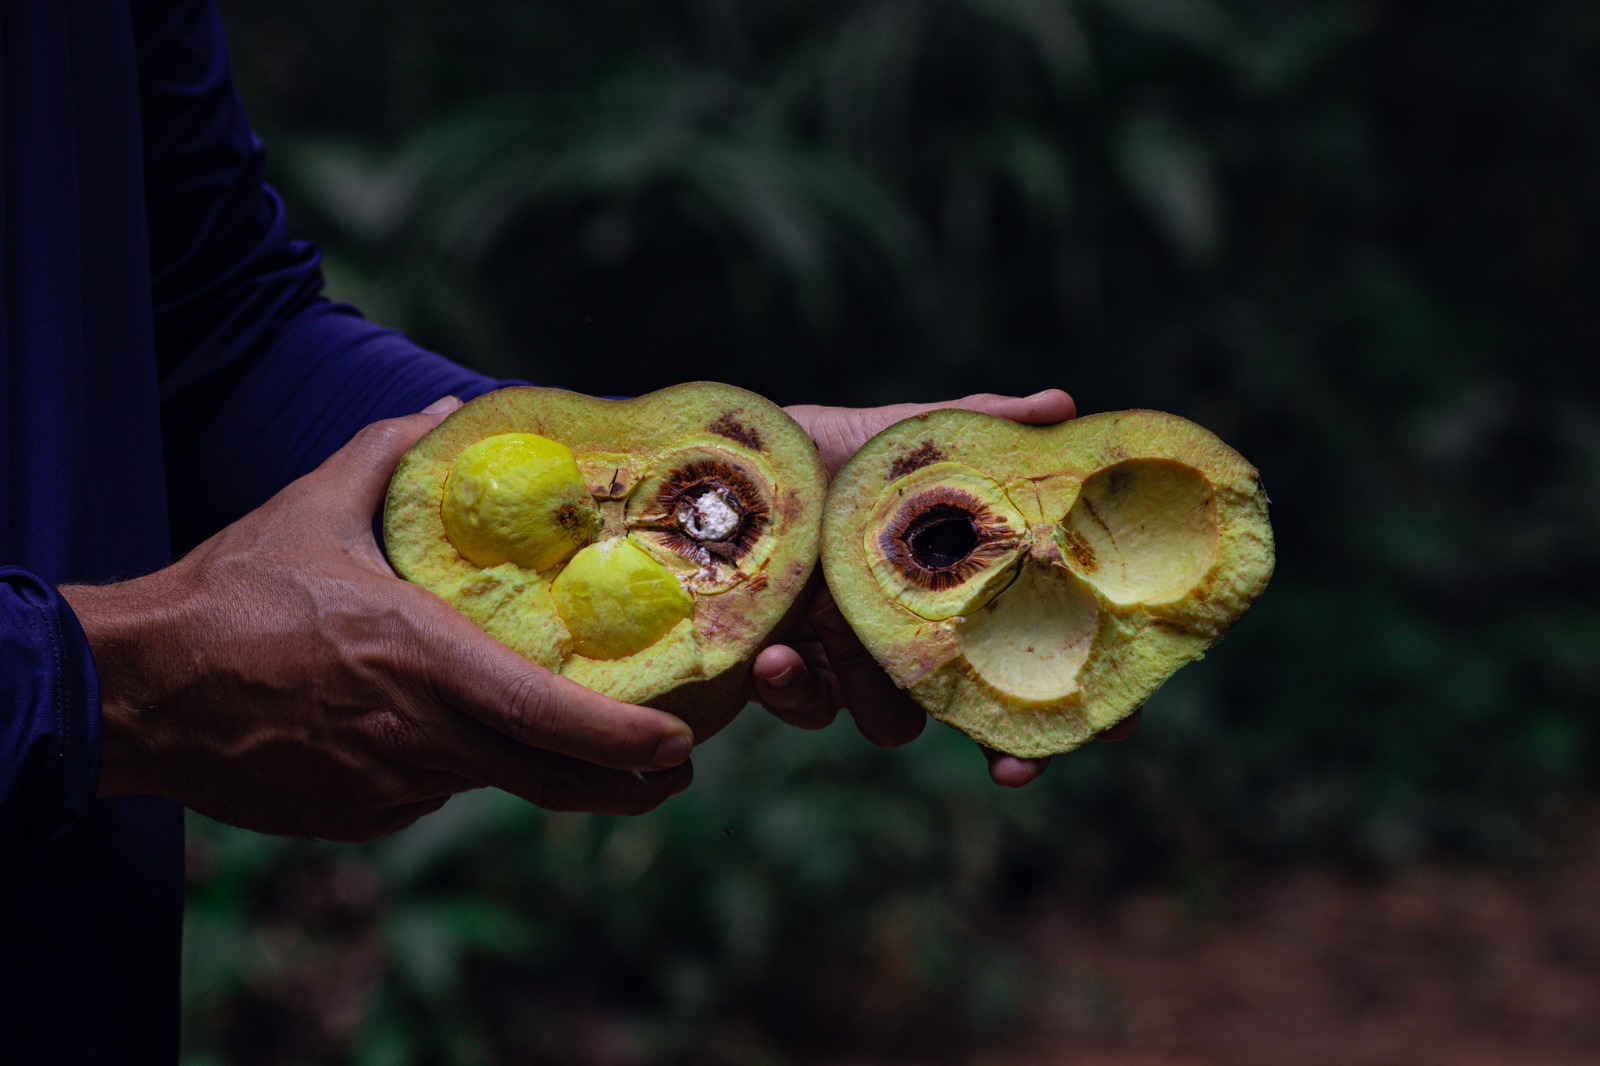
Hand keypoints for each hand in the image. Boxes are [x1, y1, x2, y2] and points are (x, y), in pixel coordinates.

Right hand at [64, 399, 694, 840]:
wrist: (135, 688)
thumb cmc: (228, 594)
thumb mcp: (311, 506)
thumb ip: (388, 451)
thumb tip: (447, 402)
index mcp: (424, 660)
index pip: (551, 718)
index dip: (626, 741)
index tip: (679, 743)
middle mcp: (420, 736)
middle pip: (547, 779)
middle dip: (623, 784)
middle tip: (671, 767)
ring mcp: (389, 787)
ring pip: (485, 777)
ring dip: (516, 754)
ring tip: (532, 718)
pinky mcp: (358, 818)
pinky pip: (428, 792)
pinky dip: (444, 763)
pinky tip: (412, 723)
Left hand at [759, 390, 1140, 786]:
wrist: (727, 465)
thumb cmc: (828, 450)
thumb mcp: (904, 435)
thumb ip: (977, 424)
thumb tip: (1061, 405)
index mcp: (958, 587)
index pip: (1039, 647)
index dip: (1081, 696)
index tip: (1112, 728)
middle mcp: (914, 633)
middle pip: (982, 714)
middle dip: (1008, 749)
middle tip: (1015, 768)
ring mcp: (853, 659)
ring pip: (893, 722)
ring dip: (875, 699)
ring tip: (836, 642)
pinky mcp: (790, 671)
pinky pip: (809, 709)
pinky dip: (796, 690)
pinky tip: (775, 656)